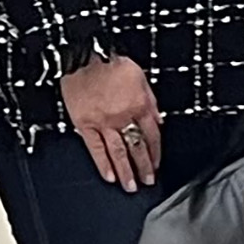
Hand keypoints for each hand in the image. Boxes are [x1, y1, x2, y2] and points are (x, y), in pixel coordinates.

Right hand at [61, 56, 163, 190]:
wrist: (86, 56)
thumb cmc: (113, 63)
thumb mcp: (141, 79)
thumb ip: (151, 102)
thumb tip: (159, 121)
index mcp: (140, 106)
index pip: (153, 136)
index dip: (156, 152)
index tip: (157, 164)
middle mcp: (124, 117)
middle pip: (137, 147)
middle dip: (144, 167)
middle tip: (148, 182)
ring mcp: (104, 123)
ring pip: (118, 152)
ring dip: (126, 171)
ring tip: (131, 187)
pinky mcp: (85, 124)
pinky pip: (95, 148)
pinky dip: (103, 163)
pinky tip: (109, 176)